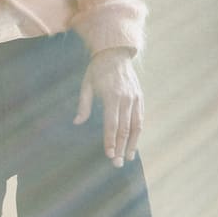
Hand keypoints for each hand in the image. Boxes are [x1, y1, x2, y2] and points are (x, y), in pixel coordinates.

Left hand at [73, 48, 143, 167]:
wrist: (115, 53)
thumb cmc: (97, 70)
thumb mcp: (86, 84)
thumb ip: (83, 104)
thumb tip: (77, 122)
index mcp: (112, 97)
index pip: (112, 125)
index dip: (110, 141)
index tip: (109, 155)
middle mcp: (126, 99)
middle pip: (125, 129)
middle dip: (121, 148)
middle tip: (118, 164)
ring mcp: (135, 98)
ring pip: (136, 126)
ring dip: (132, 143)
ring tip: (129, 157)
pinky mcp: (140, 97)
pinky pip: (140, 118)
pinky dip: (138, 132)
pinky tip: (134, 142)